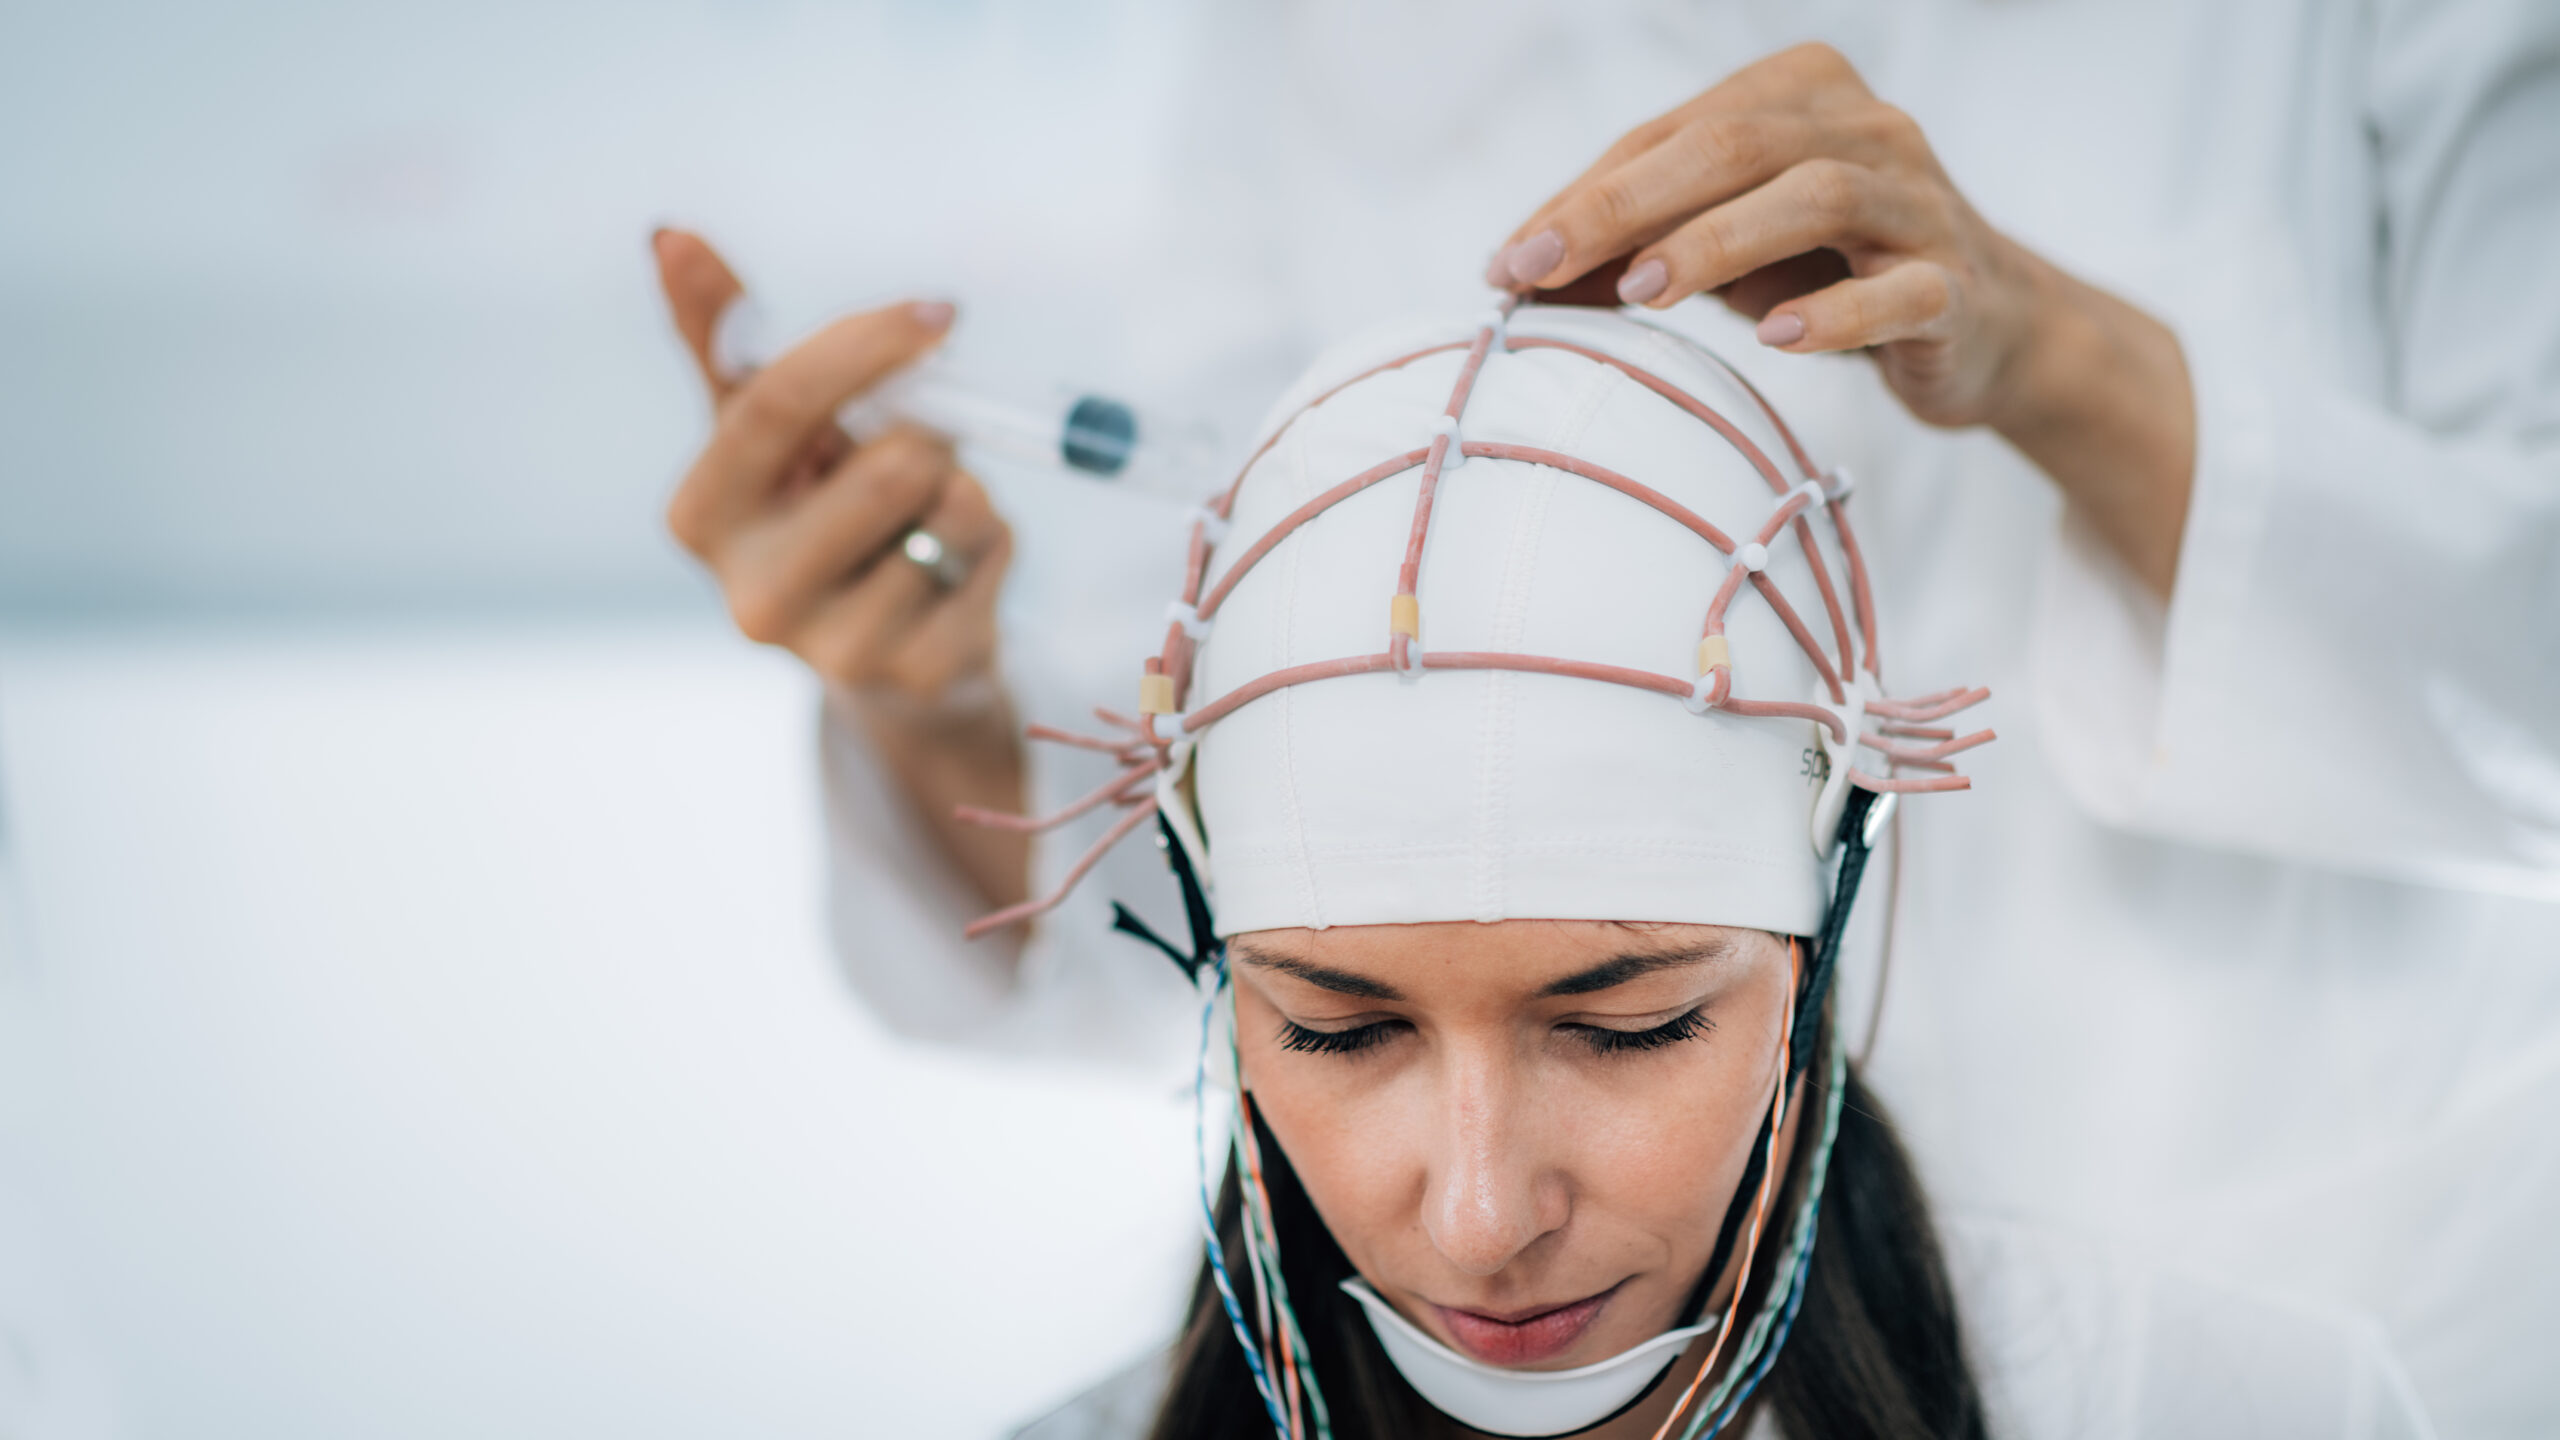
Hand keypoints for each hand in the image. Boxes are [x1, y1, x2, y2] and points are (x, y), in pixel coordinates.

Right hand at [654, 230, 1028, 914]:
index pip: (777, 404)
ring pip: (952, 509)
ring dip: (967, 490)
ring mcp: (832, 648)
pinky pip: (989, 559)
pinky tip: (956, 573)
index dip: (866, 346)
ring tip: (929, 524)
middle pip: (890, 464)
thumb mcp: (770, 430)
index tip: (938, 313)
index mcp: (701, 515)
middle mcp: (750, 593)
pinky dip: (993, 543)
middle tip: (923, 450)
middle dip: (931, 434)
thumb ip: (724, 336)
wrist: (888, 664)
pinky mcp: (913, 676)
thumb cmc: (823, 517)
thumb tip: (669, 235)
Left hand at [1490, 43, 2194, 594]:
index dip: (1583, 196)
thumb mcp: (1730, 248)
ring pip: (1814, 195)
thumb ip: (1641, 243)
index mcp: (1800, 92)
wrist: (1985, 327)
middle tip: (1542, 269)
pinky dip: (1834, 312)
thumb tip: (1516, 274)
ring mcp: (1919, 199)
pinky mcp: (1956, 283)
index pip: (1670, 134)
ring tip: (1643, 291)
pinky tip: (1776, 339)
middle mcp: (1865, 127)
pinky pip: (1897, 289)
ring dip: (1717, 242)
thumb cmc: (1830, 271)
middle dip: (1622, 207)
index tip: (1506, 261)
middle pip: (1730, 145)